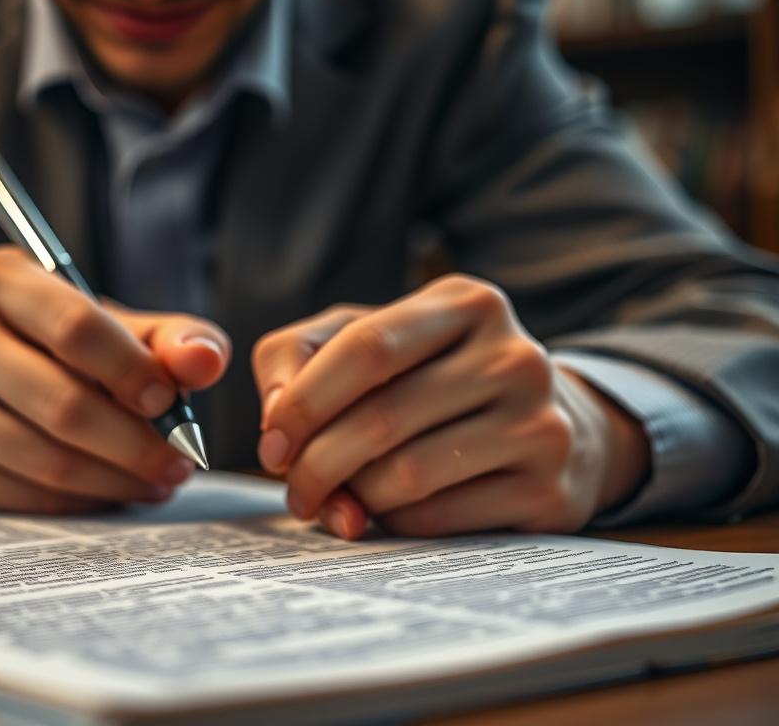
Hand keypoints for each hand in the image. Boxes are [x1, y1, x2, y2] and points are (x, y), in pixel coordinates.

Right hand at [0, 246, 230, 513]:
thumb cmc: (74, 350)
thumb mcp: (124, 328)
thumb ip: (175, 339)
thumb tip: (205, 361)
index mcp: (0, 280)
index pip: (76, 327)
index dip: (133, 370)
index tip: (170, 403)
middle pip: (64, 404)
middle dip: (139, 442)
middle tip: (183, 459)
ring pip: (50, 460)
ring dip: (121, 478)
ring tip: (162, 476)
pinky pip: (31, 498)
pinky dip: (88, 501)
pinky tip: (118, 490)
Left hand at [252, 275, 649, 539]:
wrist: (554, 427)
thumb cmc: (432, 378)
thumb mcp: (370, 339)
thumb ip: (300, 356)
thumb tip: (275, 422)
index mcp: (467, 303)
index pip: (367, 347)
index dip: (304, 402)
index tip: (272, 445)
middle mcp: (514, 356)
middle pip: (381, 418)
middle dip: (316, 466)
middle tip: (296, 494)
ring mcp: (540, 424)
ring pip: (407, 476)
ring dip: (353, 499)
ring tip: (338, 502)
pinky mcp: (549, 492)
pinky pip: (438, 519)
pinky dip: (394, 524)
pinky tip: (388, 514)